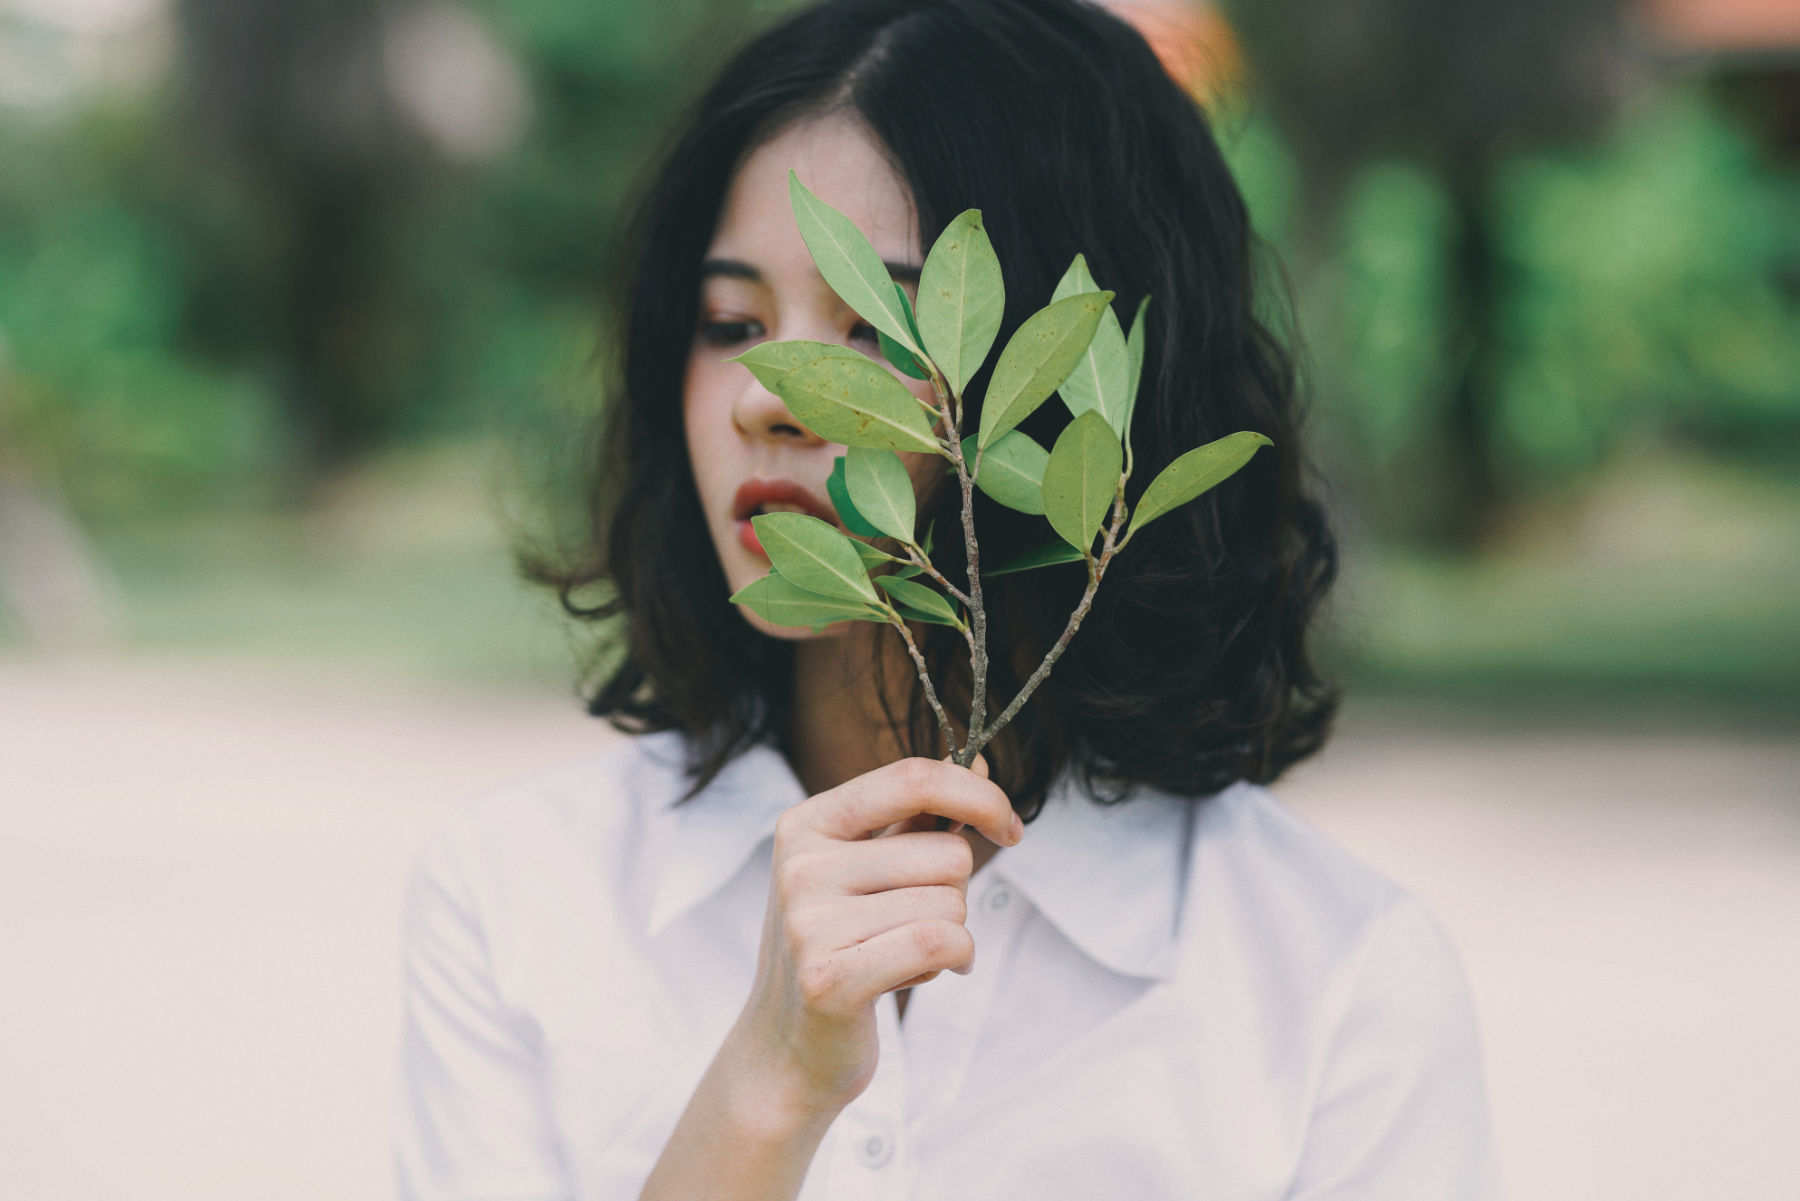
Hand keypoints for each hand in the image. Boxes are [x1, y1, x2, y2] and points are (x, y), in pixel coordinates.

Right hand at [722, 754, 1021, 1123]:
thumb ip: (919, 817)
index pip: (912, 779)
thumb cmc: (840, 949)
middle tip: (915, 924)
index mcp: (807, 824)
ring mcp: (810, 922)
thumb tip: (982, 760)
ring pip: (950, 904)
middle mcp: (801, 865)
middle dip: (956, 894)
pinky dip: (955, 960)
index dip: (978, 795)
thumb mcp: (867, 871)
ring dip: (950, 935)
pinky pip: (941, 943)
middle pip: (948, 852)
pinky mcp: (830, 979)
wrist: (785, 1050)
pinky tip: (923, 973)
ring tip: (902, 955)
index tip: (1008, 825)